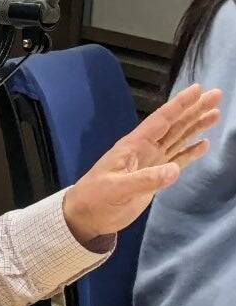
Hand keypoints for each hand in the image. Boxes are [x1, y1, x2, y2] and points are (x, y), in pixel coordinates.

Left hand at [63, 83, 220, 244]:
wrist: (88, 215)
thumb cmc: (96, 197)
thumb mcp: (116, 188)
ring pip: (178, 139)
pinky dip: (191, 152)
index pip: (161, 121)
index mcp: (133, 145)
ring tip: (215, 113)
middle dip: (194, 110)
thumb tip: (175, 170)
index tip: (197, 89)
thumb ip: (144, 180)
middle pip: (174, 125)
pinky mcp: (155, 178)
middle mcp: (144, 149)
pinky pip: (177, 160)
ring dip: (196, 127)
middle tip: (216, 95)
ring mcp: (151, 163)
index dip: (179, 105)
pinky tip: (204, 144)